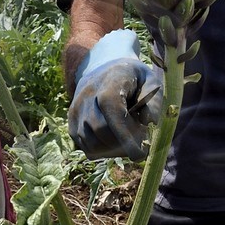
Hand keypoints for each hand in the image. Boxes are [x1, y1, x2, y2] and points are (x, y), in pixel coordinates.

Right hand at [67, 29, 162, 159]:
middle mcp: (87, 94)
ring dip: (113, 150)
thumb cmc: (133, 79)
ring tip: (127, 138)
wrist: (103, 70)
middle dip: (123, 144)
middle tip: (140, 140)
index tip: (140, 155)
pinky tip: (115, 142)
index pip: (111, 109)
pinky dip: (103, 151)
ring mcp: (76, 109)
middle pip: (101, 130)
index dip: (124, 135)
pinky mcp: (71, 123)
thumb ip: (153, 101)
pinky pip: (86, 147)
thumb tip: (148, 122)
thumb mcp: (151, 81)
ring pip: (92, 143)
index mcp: (110, 80)